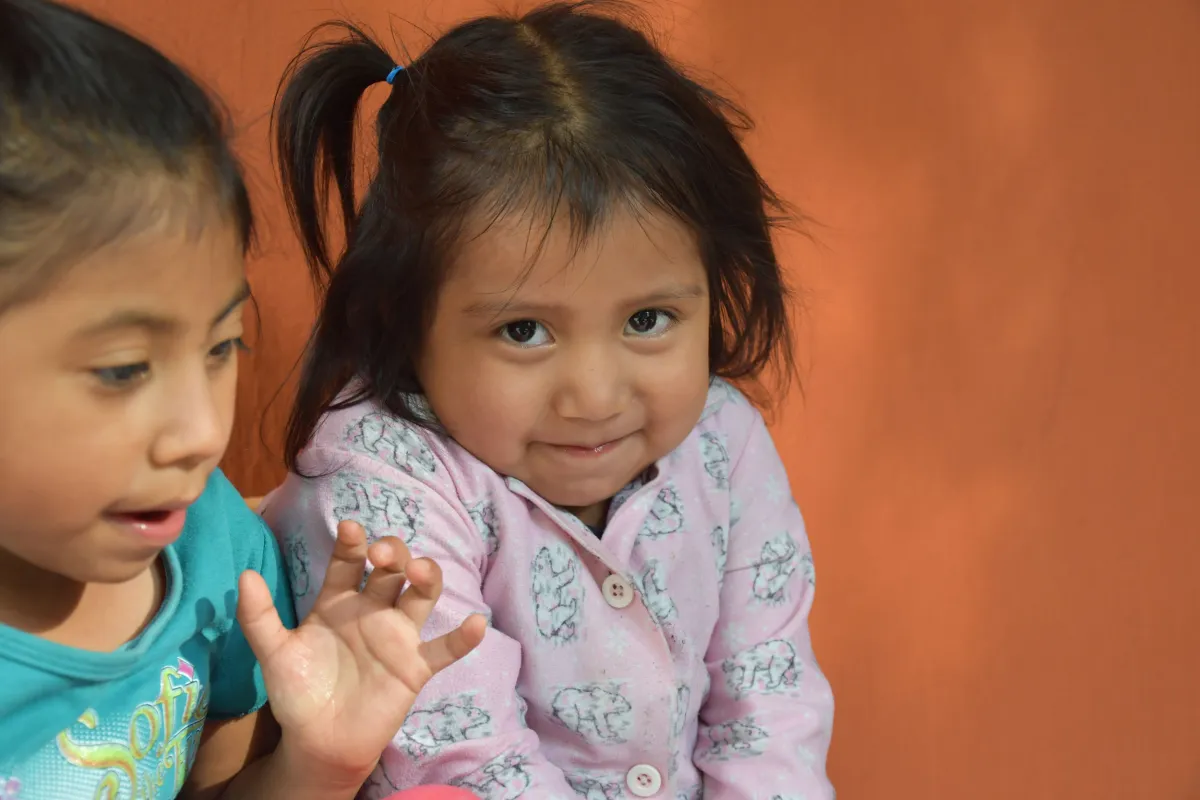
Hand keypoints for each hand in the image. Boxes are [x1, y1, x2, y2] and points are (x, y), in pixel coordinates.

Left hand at [236, 520, 486, 785]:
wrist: (318, 742)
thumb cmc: (297, 693)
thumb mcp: (274, 653)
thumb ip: (259, 617)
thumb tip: (244, 575)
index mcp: (339, 601)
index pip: (350, 562)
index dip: (353, 544)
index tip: (351, 530)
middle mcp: (373, 610)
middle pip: (393, 568)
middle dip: (393, 553)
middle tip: (382, 555)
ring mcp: (398, 636)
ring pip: (422, 595)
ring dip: (427, 578)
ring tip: (421, 572)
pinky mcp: (416, 666)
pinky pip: (445, 648)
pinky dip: (464, 637)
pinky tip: (477, 623)